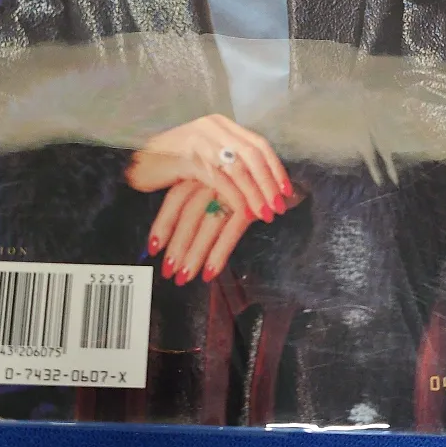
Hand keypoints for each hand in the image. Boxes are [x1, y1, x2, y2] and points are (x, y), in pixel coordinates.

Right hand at [125, 114, 291, 222]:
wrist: (131, 161)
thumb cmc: (168, 163)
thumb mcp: (202, 154)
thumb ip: (227, 160)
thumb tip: (258, 182)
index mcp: (220, 124)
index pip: (258, 143)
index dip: (275, 168)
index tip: (286, 190)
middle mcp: (213, 128)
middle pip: (253, 155)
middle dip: (269, 183)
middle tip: (280, 206)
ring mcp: (200, 141)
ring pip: (240, 169)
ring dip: (256, 194)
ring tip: (266, 214)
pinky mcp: (188, 158)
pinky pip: (220, 180)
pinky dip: (235, 198)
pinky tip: (244, 213)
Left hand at [147, 178, 305, 284]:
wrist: (293, 177)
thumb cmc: (252, 185)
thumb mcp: (221, 185)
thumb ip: (200, 197)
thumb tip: (176, 230)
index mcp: (205, 169)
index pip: (176, 197)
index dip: (163, 224)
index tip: (152, 250)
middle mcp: (217, 176)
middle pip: (189, 213)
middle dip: (177, 245)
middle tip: (168, 272)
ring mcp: (235, 187)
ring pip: (208, 223)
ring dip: (194, 253)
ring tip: (184, 277)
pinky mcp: (253, 202)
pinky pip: (231, 230)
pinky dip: (219, 253)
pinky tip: (210, 273)